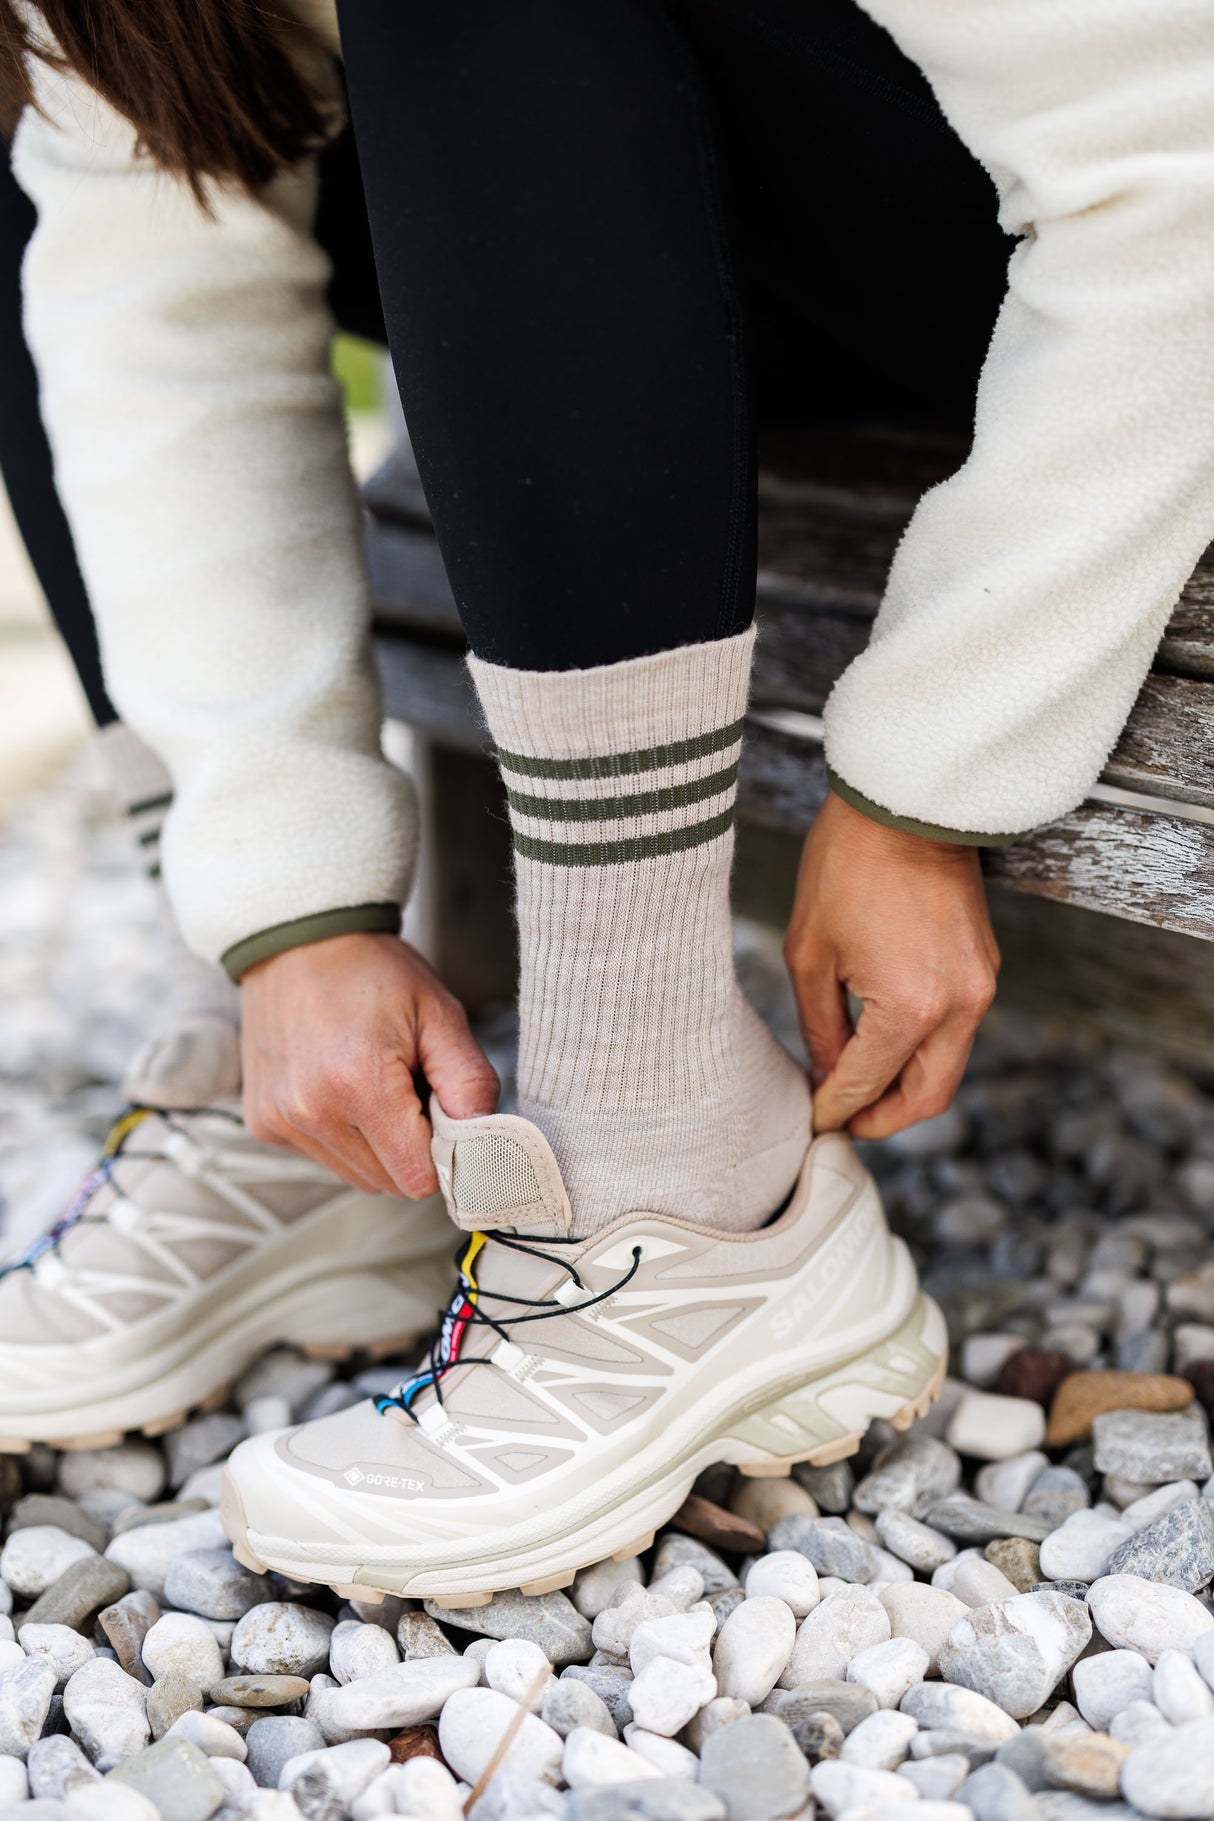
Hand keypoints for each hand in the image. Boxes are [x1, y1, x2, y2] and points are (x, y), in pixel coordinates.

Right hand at [241, 932, 498, 1196]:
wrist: (298, 939)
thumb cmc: (371, 972)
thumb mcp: (438, 1013)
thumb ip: (469, 1080)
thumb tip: (486, 1139)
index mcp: (358, 1084)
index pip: (417, 1178)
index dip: (442, 1154)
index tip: (442, 1115)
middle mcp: (309, 1111)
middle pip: (388, 1183)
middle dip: (411, 1148)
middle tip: (409, 1089)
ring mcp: (279, 1121)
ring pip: (356, 1176)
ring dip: (377, 1146)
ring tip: (373, 1085)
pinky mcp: (262, 1123)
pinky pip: (322, 1159)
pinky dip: (343, 1136)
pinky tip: (341, 1087)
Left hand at [784, 789, 998, 1139]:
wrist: (906, 800)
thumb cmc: (846, 865)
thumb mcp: (811, 953)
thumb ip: (819, 1027)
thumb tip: (824, 1075)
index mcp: (911, 1008)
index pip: (868, 1085)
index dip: (835, 1111)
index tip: (812, 1123)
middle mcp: (959, 1006)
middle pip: (928, 1097)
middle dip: (882, 1119)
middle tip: (842, 1122)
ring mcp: (981, 985)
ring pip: (946, 1066)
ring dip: (904, 1086)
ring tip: (855, 1087)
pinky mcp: (986, 965)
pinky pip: (956, 1029)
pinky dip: (922, 1049)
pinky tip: (882, 1044)